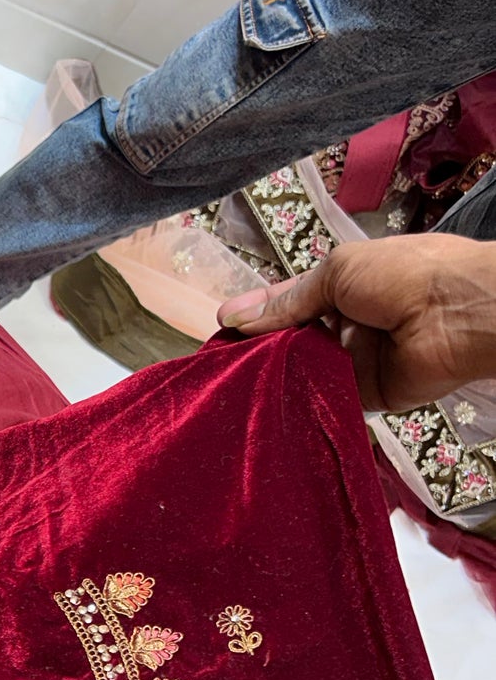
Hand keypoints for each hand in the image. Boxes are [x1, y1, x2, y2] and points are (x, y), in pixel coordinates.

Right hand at [217, 232, 495, 409]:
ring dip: (278, 377)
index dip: (259, 314)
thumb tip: (238, 317)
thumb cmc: (403, 275)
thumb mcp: (338, 273)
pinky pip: (326, 400)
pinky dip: (303, 403)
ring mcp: (356, 362)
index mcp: (345, 288)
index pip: (292, 303)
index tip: (223, 327)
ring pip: (305, 372)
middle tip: (222, 363)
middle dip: (262, 349)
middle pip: (294, 341)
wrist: (457, 313)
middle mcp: (348, 325)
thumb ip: (290, 300)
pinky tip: (271, 406)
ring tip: (237, 386)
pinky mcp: (365, 396)